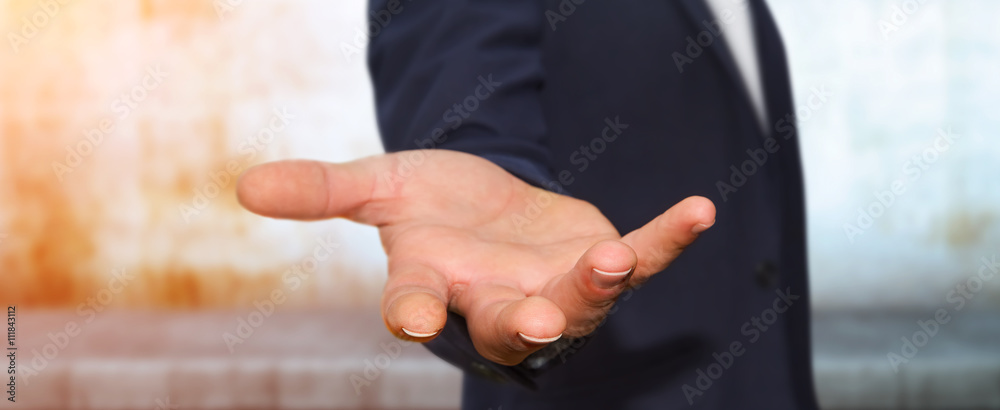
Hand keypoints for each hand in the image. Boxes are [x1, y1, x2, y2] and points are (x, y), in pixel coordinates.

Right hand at [236, 150, 714, 364]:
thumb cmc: (433, 207)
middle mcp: (494, 299)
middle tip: (531, 324)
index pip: (417, 305)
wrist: (489, 205)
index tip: (408, 319)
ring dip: (596, 288)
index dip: (412, 312)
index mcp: (435, 284)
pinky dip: (668, 240)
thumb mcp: (380, 187)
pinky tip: (698, 210)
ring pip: (577, 303)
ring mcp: (553, 287)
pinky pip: (641, 257)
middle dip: (519, 325)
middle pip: (505, 325)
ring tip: (615, 261)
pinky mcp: (598, 257)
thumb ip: (323, 191)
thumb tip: (243, 185)